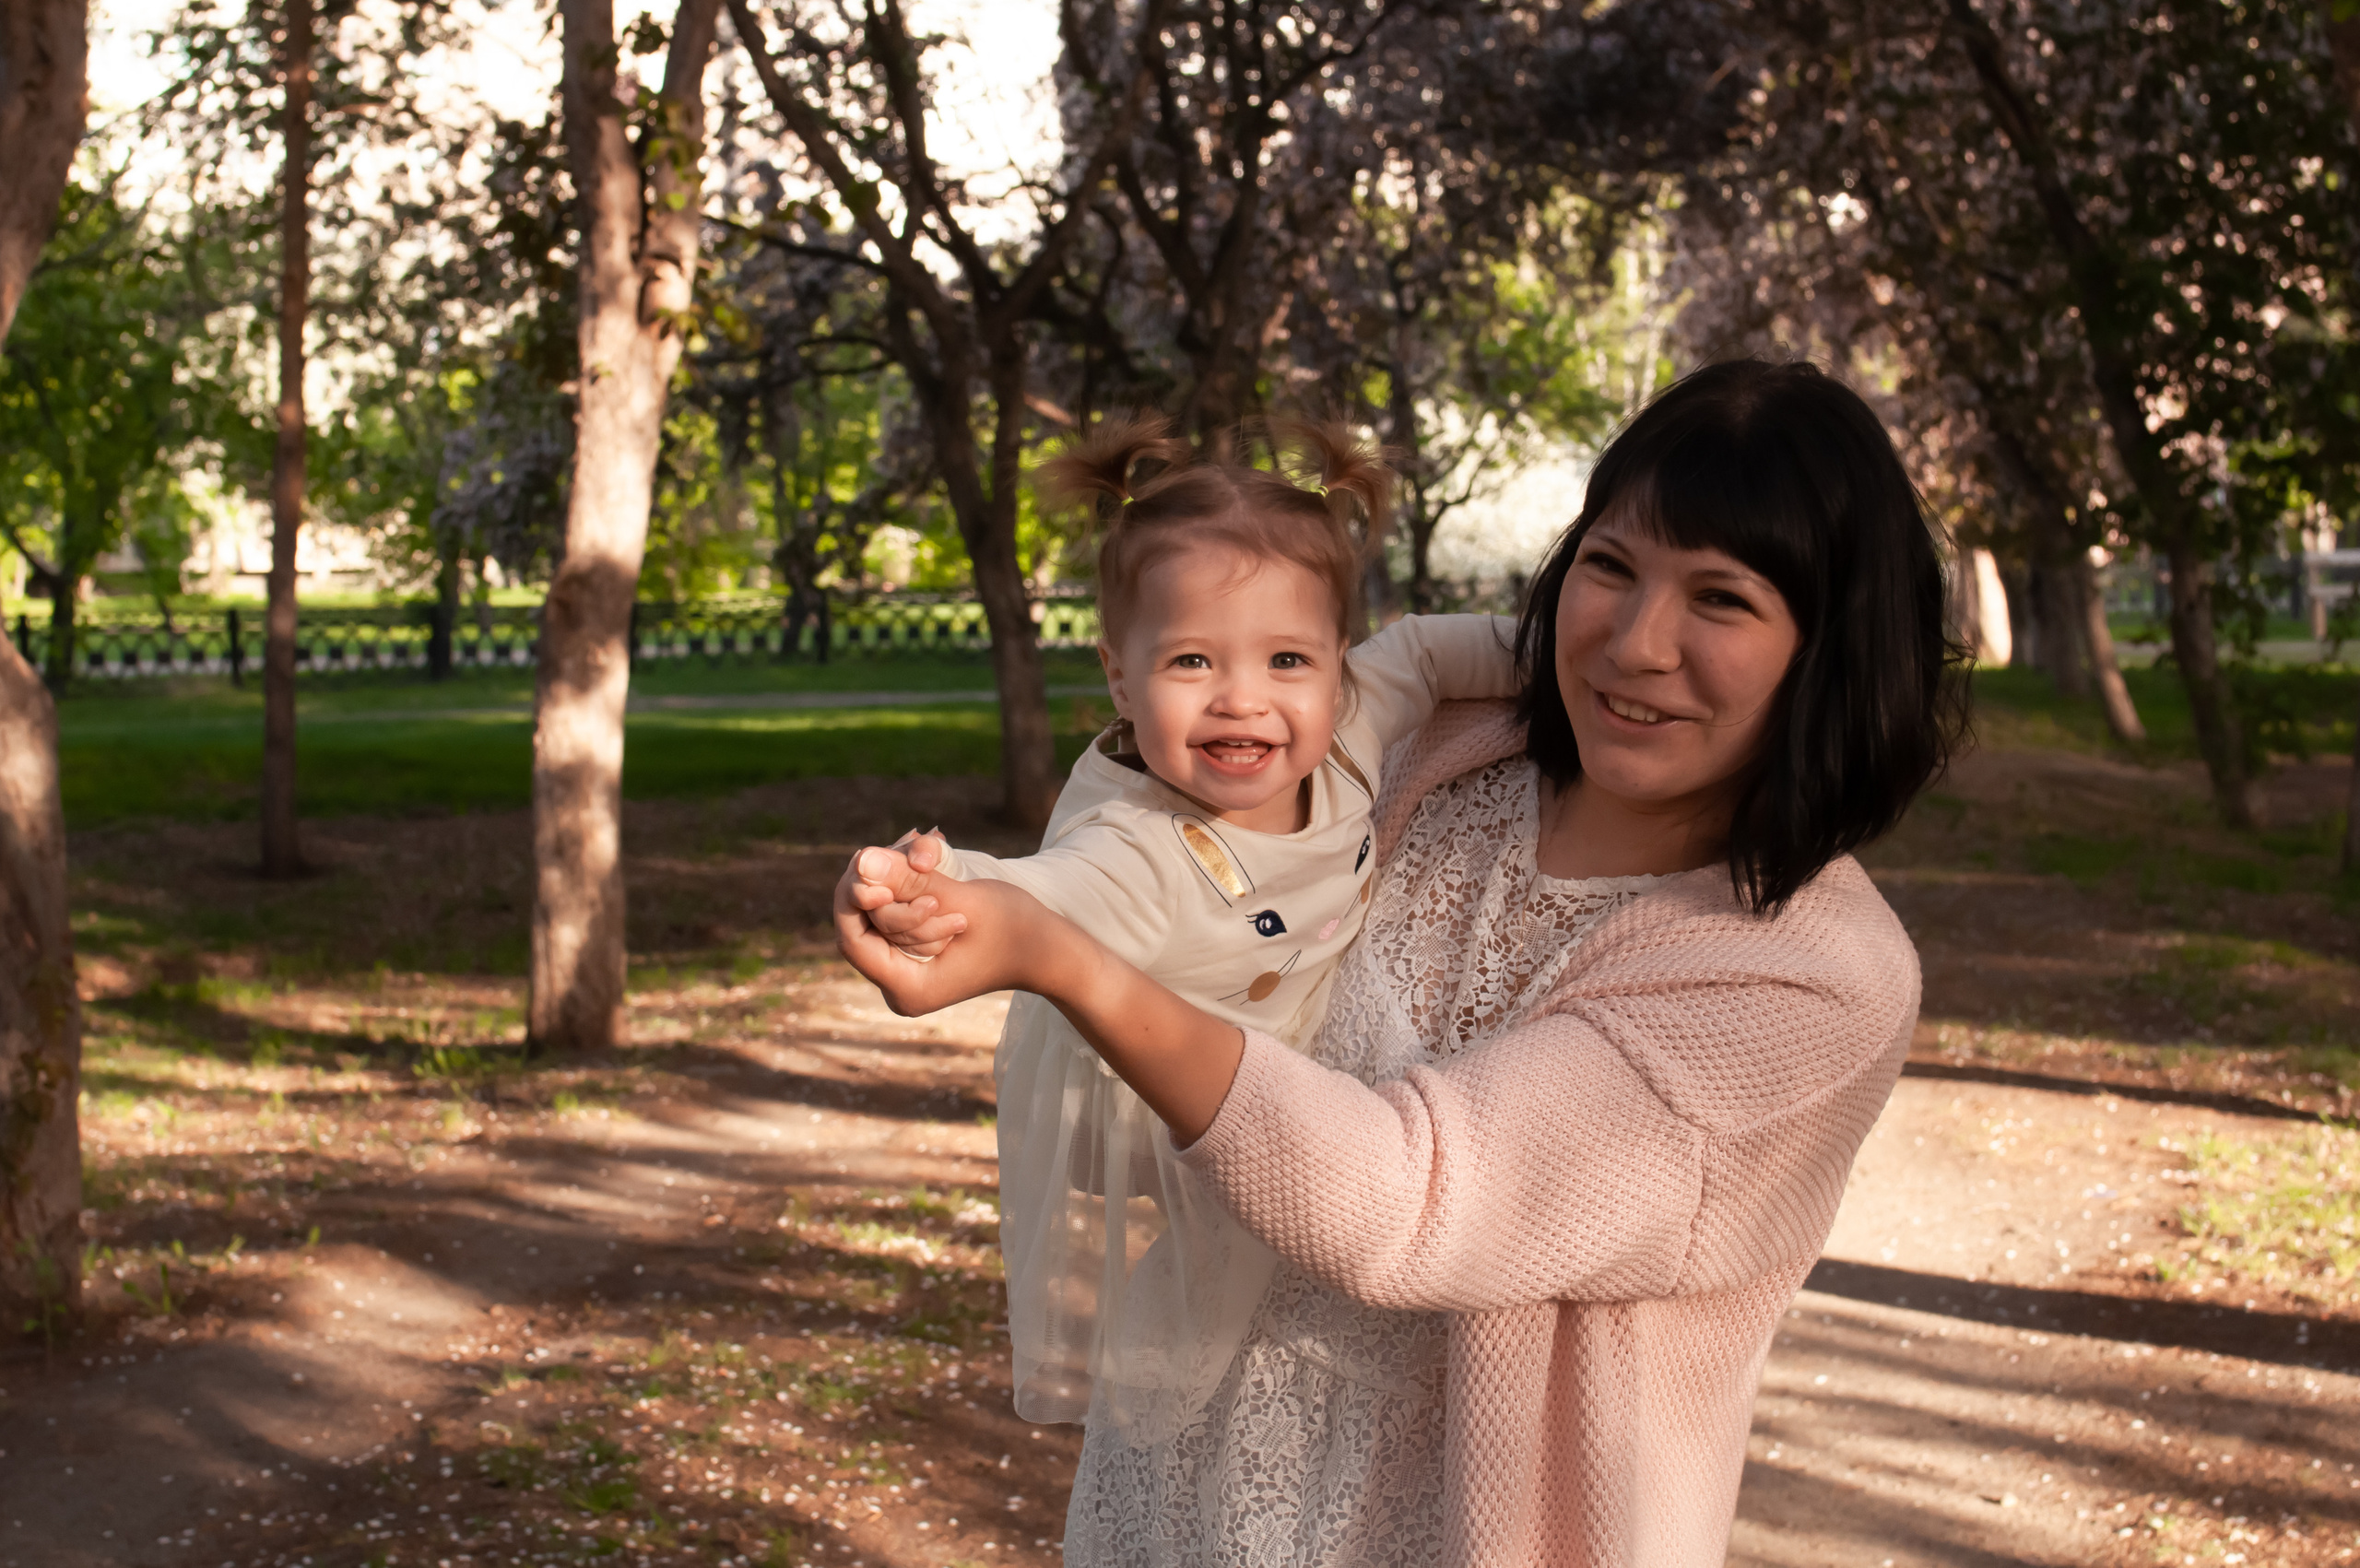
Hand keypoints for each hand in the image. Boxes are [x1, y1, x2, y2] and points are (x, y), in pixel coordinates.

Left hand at [833, 841, 1079, 1015]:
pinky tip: (922, 855)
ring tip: (919, 838)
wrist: (1049, 950)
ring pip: (875, 915)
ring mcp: (906, 973)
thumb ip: (910, 881)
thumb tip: (862, 858)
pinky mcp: (914, 956)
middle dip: (877, 878)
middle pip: (860, 925)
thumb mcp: (963, 900)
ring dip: (893, 875)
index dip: (854, 895)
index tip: (872, 856)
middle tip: (905, 838)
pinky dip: (904, 886)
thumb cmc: (1016, 928)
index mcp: (908, 989)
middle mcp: (899, 987)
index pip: (852, 939)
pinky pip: (893, 914)